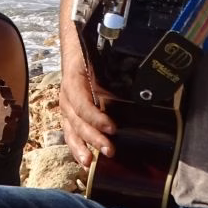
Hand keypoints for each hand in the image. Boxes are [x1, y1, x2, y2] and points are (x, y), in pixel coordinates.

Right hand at [58, 50, 116, 167]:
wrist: (76, 45)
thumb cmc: (90, 52)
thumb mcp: (101, 57)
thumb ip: (115, 72)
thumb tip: (140, 86)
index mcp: (73, 80)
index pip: (80, 102)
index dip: (94, 116)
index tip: (112, 127)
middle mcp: (67, 95)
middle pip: (76, 120)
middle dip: (92, 137)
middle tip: (109, 150)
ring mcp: (67, 106)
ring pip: (70, 129)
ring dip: (80, 147)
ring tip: (89, 162)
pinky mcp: (70, 114)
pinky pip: (71, 132)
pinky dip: (77, 147)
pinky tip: (85, 160)